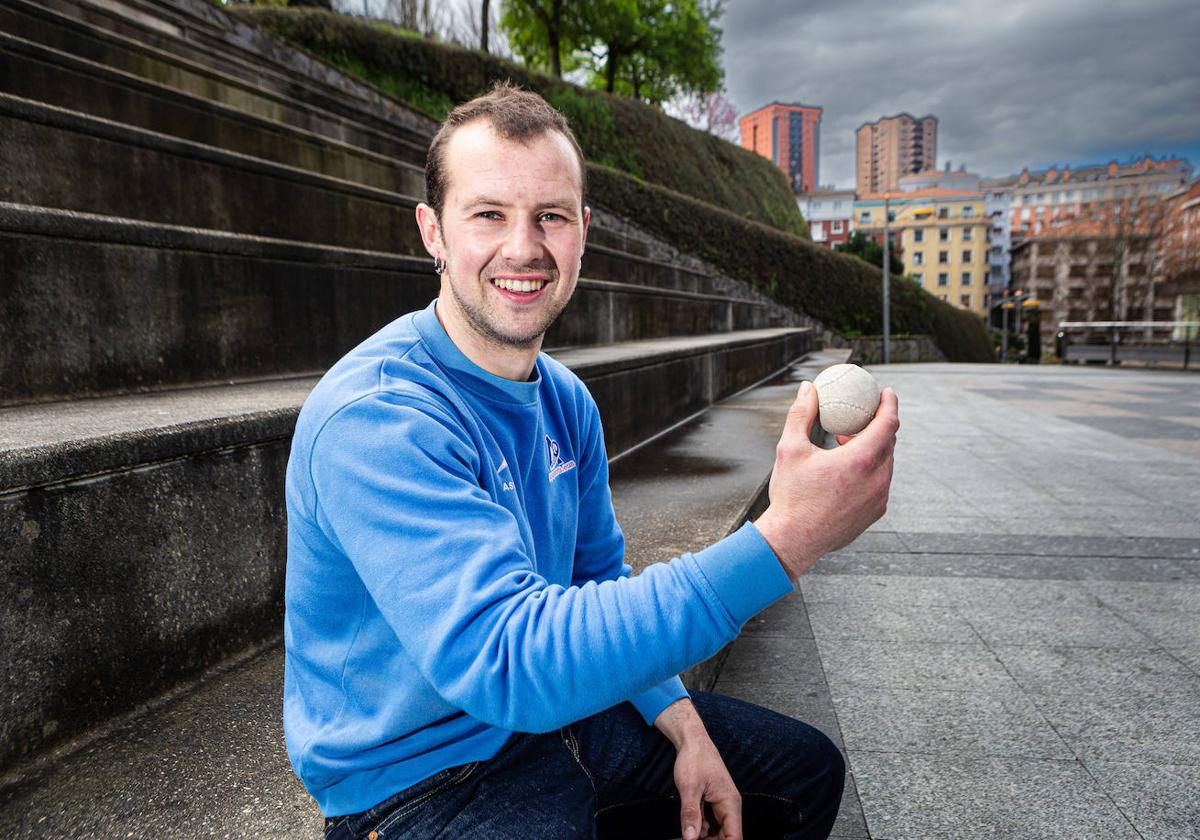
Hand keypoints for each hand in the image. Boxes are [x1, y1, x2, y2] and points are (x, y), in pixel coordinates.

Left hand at [673, 731, 741, 839]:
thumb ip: (690, 814)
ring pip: (716, 832)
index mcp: (730, 803)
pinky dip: (699, 827)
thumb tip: (690, 838)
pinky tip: (689, 825)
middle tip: (689, 838)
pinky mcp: (712, 804)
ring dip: (703, 836)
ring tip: (688, 829)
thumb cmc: (694, 759)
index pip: (735, 837)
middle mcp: (729, 807)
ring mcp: (721, 806)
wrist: (692, 742)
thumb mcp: (689, 788)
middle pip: (726, 837)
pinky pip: (709, 824)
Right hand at [755, 380, 898, 579]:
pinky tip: (847, 472)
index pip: (888, 423)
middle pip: (889, 443)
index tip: (886, 393)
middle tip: (857, 419)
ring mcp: (878, 499)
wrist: (792, 540)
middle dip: (876, 426)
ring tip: (846, 446)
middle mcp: (876, 480)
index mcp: (860, 460)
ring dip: (871, 449)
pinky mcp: (874, 513)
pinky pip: (880, 484)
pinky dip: (869, 471)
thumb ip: (801, 414)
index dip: (889, 404)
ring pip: (885, 464)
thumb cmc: (791, 497)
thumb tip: (808, 389)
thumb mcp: (790, 449)